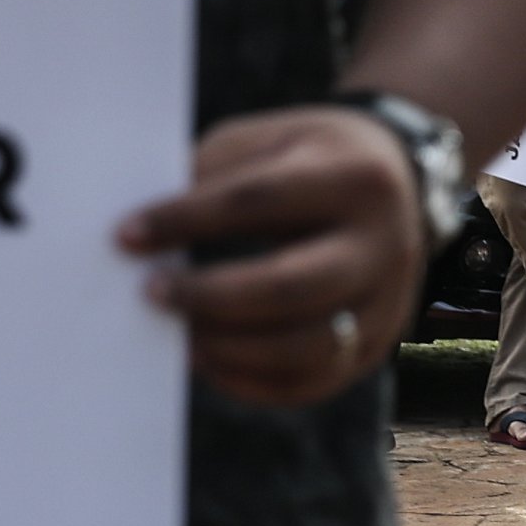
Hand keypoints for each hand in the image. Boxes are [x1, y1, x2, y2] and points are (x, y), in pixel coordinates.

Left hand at [119, 105, 426, 407]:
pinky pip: (311, 383)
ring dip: (229, 348)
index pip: (260, 201)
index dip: (187, 220)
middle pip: (292, 286)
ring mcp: (389, 302)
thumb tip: (142, 236)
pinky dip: (251, 381)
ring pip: (307, 347)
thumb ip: (212, 179)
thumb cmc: (308, 160)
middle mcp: (384, 243)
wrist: (399, 183)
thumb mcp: (268, 142)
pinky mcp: (376, 345)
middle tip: (151, 293)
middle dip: (209, 296)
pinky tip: (209, 358)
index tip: (125, 236)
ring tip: (181, 333)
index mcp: (355, 177)